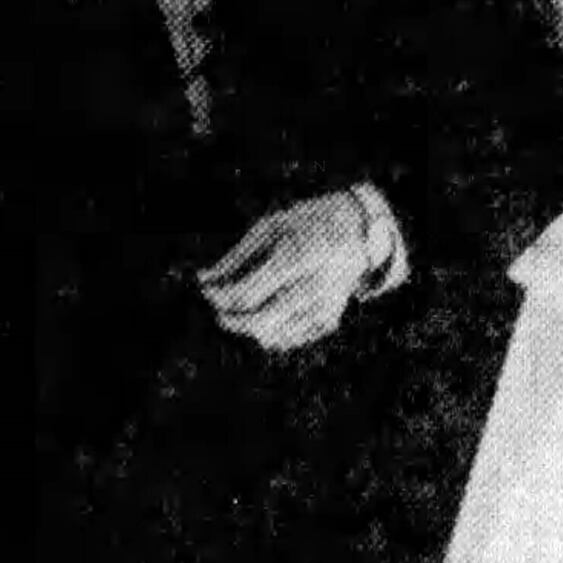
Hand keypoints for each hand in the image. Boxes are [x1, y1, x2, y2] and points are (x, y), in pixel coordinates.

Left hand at [198, 189, 405, 354]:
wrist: (360, 231)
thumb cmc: (307, 223)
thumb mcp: (270, 227)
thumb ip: (236, 257)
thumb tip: (203, 280)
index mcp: (295, 257)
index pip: (247, 292)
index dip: (220, 297)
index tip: (205, 290)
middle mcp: (312, 287)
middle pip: (259, 321)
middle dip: (232, 320)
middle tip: (218, 310)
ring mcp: (323, 307)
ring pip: (273, 335)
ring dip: (248, 327)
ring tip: (241, 309)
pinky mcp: (329, 320)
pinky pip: (290, 338)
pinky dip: (270, 333)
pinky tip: (263, 317)